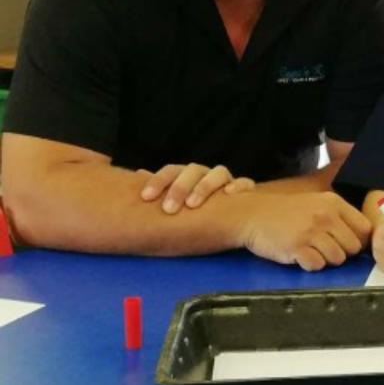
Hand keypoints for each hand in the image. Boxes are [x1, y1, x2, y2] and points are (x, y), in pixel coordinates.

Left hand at [140, 163, 254, 213]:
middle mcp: (207, 174)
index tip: (145, 198)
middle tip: (168, 209)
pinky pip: (245, 183)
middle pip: (193, 170)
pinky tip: (229, 193)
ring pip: (218, 172)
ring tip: (193, 204)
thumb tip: (137, 174)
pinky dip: (239, 185)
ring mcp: (226, 181)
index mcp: (187, 175)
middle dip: (179, 187)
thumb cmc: (197, 208)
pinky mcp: (244, 191)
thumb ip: (162, 188)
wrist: (233, 214)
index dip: (158, 181)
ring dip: (205, 186)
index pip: (171, 171)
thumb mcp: (176, 199)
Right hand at [240, 192, 371, 270]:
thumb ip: (340, 217)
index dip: (358, 239)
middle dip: (342, 252)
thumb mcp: (317, 203)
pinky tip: (300, 255)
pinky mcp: (297, 247)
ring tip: (311, 250)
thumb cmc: (287, 212)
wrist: (253, 214)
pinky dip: (310, 265)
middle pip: (353, 247)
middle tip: (324, 247)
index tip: (347, 243)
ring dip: (326, 259)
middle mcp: (325, 216)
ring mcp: (311, 232)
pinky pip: (317, 266)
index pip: (364, 228)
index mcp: (334, 203)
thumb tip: (365, 238)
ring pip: (338, 259)